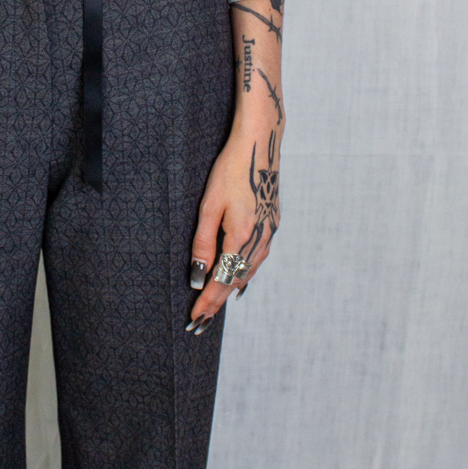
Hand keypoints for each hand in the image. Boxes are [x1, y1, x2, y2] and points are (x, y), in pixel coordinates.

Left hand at [186, 116, 280, 329]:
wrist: (261, 145)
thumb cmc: (230, 170)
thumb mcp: (209, 205)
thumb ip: (204, 242)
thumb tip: (198, 275)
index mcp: (242, 235)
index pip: (222, 279)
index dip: (208, 301)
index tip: (195, 318)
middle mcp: (260, 239)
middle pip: (236, 281)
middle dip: (217, 302)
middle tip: (201, 322)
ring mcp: (270, 232)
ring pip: (248, 271)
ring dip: (230, 289)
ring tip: (214, 306)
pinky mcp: (272, 224)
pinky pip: (256, 259)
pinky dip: (243, 273)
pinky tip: (236, 279)